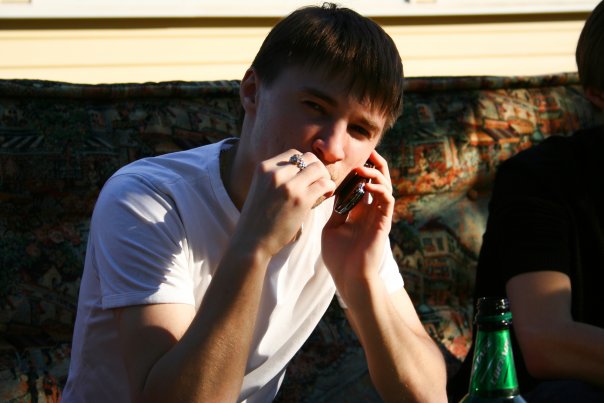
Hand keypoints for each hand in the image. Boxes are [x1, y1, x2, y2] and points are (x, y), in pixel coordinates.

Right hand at [234, 149, 335, 257]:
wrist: (251, 240)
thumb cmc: (258, 218)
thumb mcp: (262, 188)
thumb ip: (278, 177)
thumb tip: (305, 170)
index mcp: (264, 167)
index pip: (293, 154)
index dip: (304, 164)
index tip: (307, 177)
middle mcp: (276, 173)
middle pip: (308, 158)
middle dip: (316, 168)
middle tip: (318, 182)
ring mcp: (289, 185)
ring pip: (318, 168)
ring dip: (324, 177)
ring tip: (323, 190)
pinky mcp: (301, 199)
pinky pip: (324, 184)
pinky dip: (329, 188)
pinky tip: (326, 195)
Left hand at [321, 150, 393, 298]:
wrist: (348, 277)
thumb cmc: (338, 258)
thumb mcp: (331, 228)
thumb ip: (336, 210)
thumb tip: (332, 191)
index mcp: (358, 213)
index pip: (361, 185)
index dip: (356, 172)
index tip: (347, 160)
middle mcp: (370, 212)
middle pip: (378, 182)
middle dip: (375, 165)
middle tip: (368, 153)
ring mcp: (378, 216)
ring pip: (385, 186)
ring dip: (376, 174)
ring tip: (362, 169)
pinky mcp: (384, 222)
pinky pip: (388, 200)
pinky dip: (380, 189)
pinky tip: (368, 185)